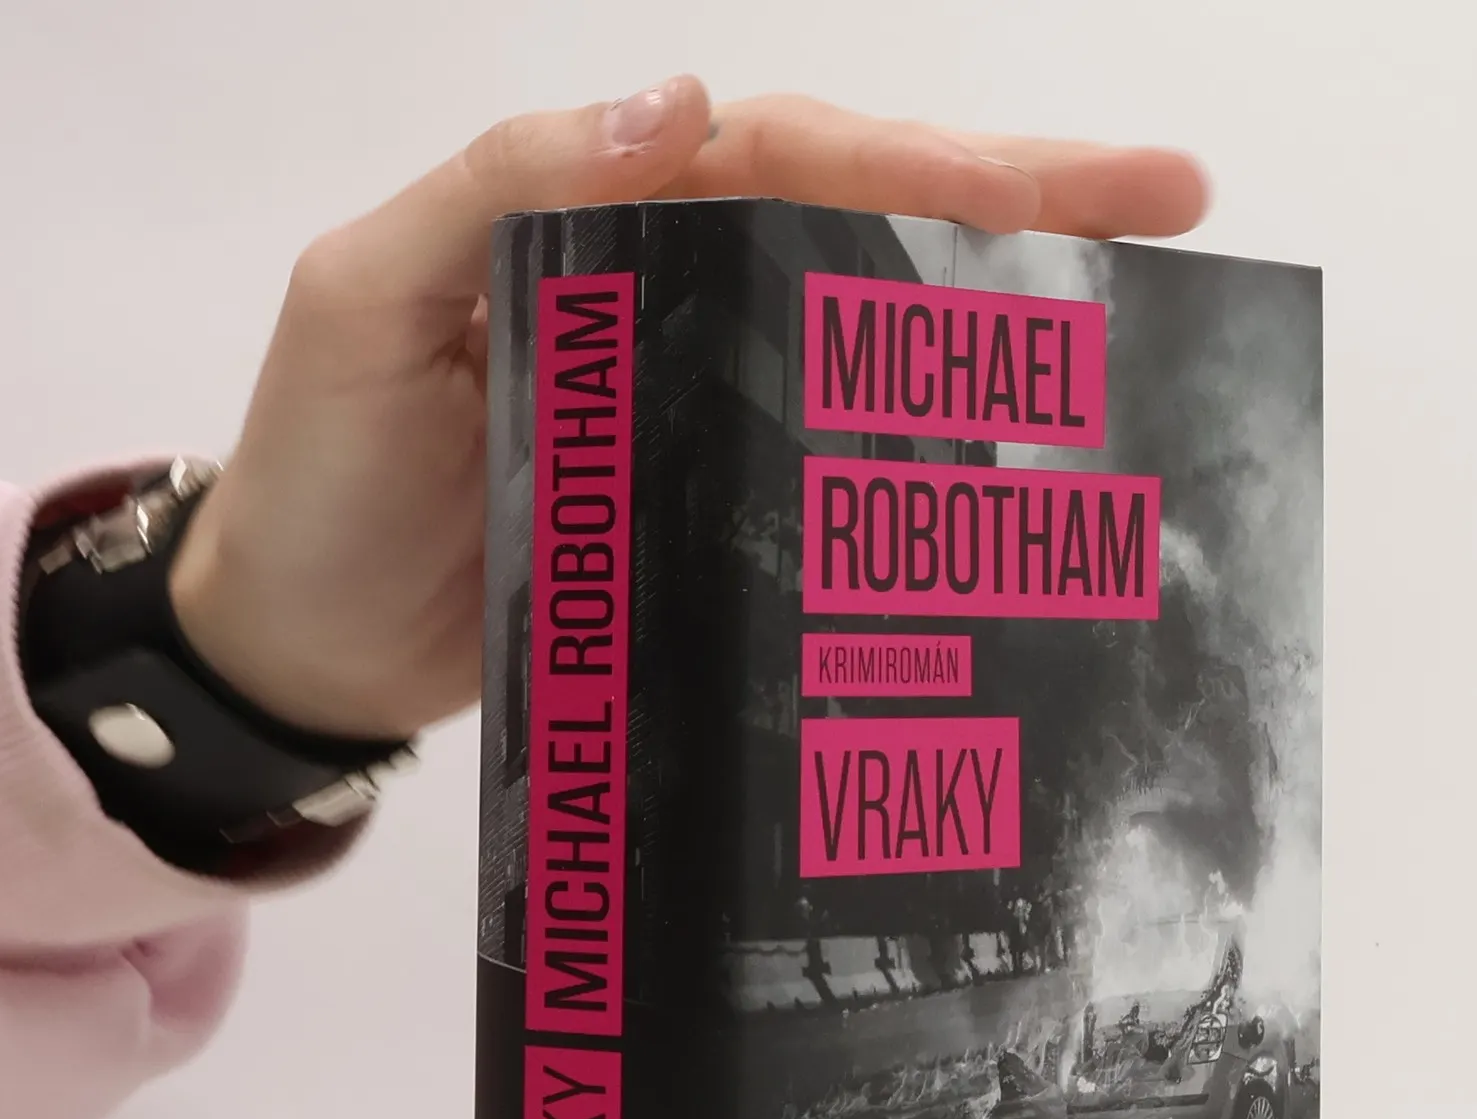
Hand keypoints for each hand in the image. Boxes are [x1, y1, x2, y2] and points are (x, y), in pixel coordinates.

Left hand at [169, 79, 1207, 741]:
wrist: (301, 652)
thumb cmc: (319, 478)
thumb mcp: (366, 301)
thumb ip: (503, 192)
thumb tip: (679, 109)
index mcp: (599, 223)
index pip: (782, 157)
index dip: (924, 163)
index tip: (1064, 190)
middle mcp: (671, 297)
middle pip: (861, 223)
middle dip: (1022, 206)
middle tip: (1175, 210)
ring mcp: (700, 407)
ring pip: (867, 332)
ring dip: (1002, 314)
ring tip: (1144, 318)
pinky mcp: (712, 512)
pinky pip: (831, 456)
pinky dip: (927, 443)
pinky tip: (1019, 453)